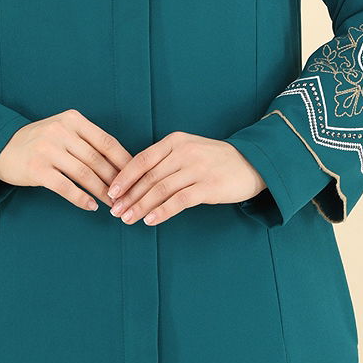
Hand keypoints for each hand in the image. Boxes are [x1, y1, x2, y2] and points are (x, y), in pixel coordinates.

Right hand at [0, 108, 133, 212]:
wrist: (0, 146)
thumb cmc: (38, 140)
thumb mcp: (62, 129)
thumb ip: (86, 139)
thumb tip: (120, 162)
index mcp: (72, 119)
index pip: (107, 142)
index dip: (124, 161)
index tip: (136, 176)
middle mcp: (61, 131)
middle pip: (98, 159)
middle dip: (116, 180)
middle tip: (127, 196)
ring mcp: (48, 149)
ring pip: (85, 174)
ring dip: (102, 192)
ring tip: (113, 204)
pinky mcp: (37, 169)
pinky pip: (66, 187)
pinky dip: (81, 198)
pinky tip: (91, 206)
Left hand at [105, 134, 265, 225]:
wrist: (252, 162)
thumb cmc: (214, 159)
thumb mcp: (188, 151)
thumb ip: (164, 161)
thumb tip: (134, 183)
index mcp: (175, 141)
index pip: (142, 160)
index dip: (124, 177)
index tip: (110, 192)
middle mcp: (184, 152)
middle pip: (148, 177)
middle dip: (128, 196)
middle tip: (115, 211)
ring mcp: (197, 169)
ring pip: (160, 189)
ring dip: (140, 206)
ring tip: (127, 219)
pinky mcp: (209, 186)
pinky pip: (179, 201)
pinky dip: (162, 211)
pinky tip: (150, 220)